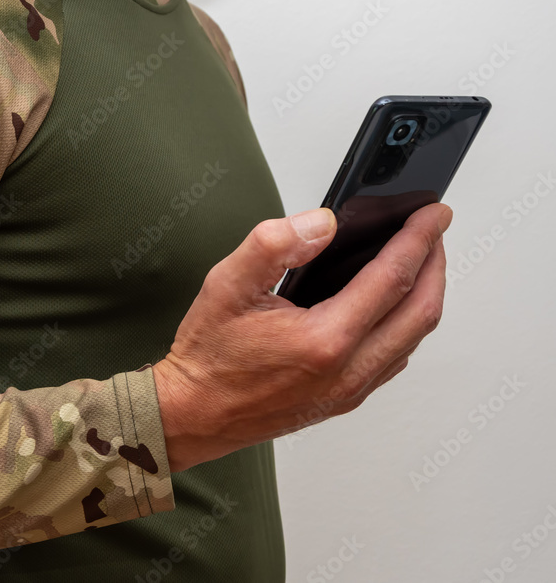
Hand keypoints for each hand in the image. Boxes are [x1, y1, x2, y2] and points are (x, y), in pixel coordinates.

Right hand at [152, 203, 451, 472]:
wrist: (192, 414)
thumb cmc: (208, 357)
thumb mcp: (226, 286)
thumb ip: (274, 245)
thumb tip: (322, 223)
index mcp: (324, 339)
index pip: (392, 278)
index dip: (418, 239)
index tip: (431, 214)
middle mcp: (346, 370)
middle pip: (420, 312)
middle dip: (435, 265)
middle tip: (433, 232)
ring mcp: (349, 390)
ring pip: (412, 340)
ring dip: (424, 297)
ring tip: (418, 262)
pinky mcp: (343, 400)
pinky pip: (393, 359)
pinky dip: (405, 326)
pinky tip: (389, 306)